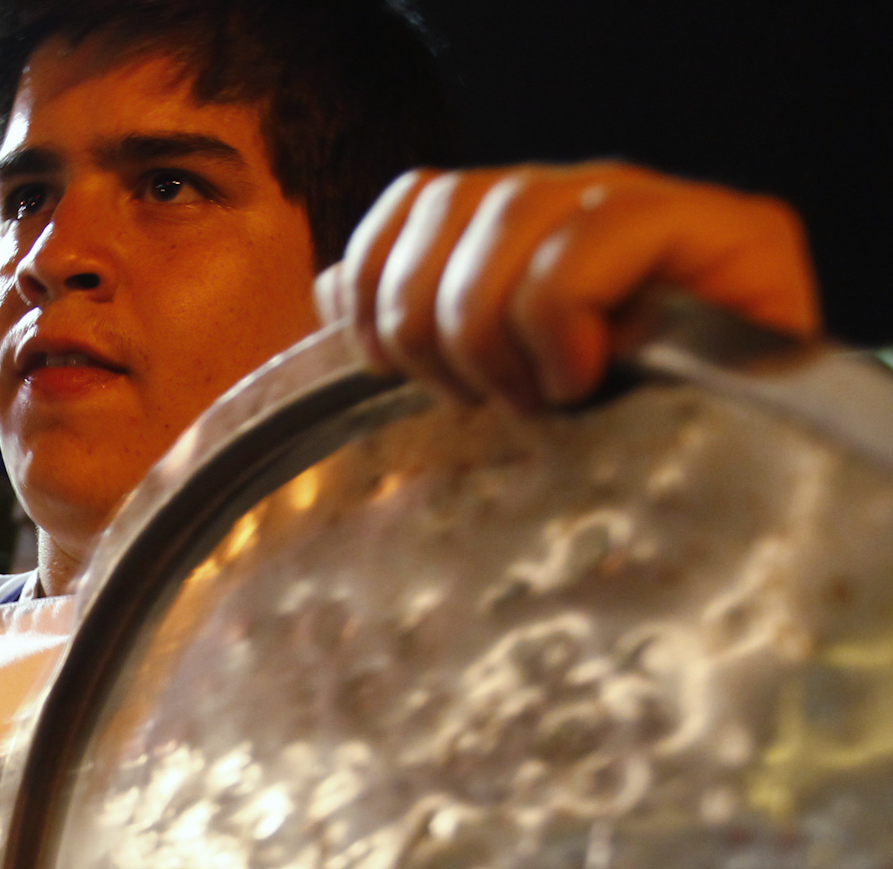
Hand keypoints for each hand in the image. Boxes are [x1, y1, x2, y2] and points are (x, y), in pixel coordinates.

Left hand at [317, 162, 818, 410]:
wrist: (753, 457)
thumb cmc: (611, 434)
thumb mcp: (490, 388)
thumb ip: (412, 330)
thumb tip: (329, 289)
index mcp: (517, 225)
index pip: (414, 196)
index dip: (375, 276)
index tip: (380, 367)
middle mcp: (576, 196)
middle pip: (447, 203)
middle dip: (424, 321)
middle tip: (469, 399)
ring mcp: (645, 203)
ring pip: (510, 214)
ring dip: (489, 329)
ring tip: (527, 398)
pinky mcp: (717, 226)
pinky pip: (591, 239)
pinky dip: (559, 321)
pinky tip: (580, 378)